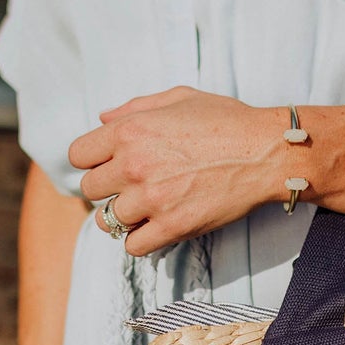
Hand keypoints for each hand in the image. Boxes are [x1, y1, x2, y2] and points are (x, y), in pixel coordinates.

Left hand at [68, 86, 283, 256]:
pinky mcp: (173, 226)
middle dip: (109, 188)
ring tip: (146, 208)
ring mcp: (152, 198)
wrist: (266, 152)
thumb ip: (135, 107)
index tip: (111, 164)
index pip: (78, 155)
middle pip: (91, 189)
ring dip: (124, 216)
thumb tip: (103, 118)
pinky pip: (133, 245)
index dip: (94, 160)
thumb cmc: (226, 121)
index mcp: (130, 130)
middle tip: (133, 186)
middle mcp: (134, 164)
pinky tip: (157, 226)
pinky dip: (141, 240)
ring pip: (108, 220)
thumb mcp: (179, 99)